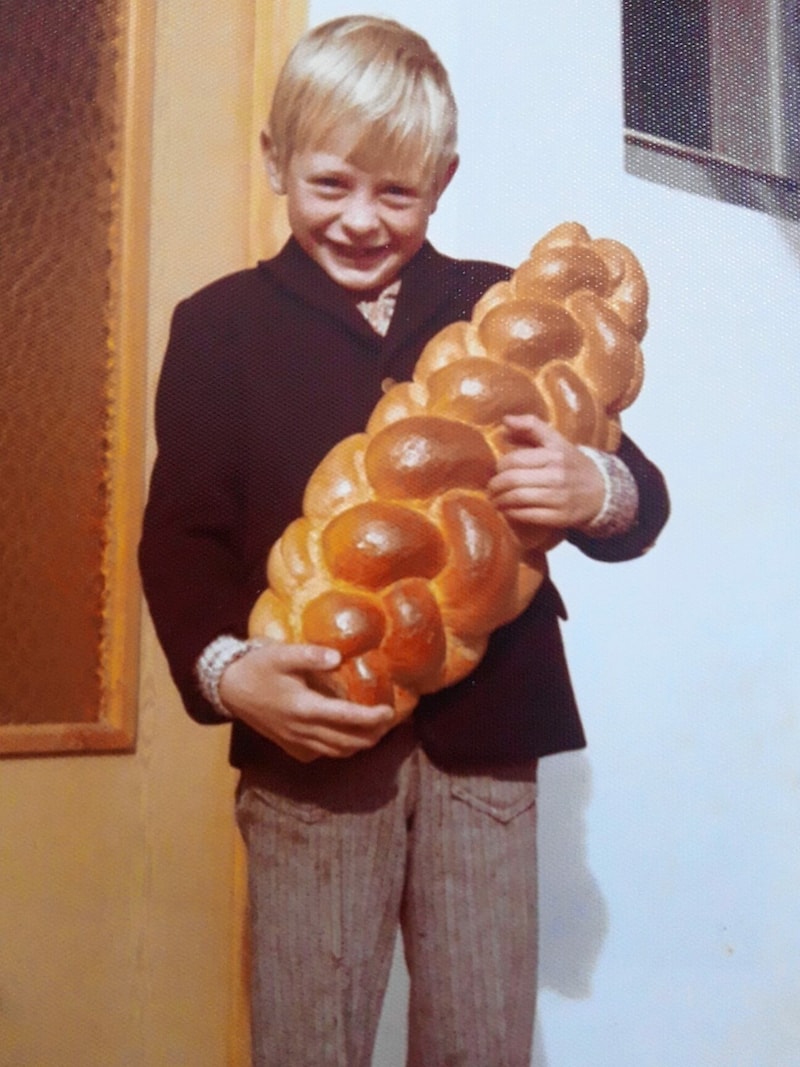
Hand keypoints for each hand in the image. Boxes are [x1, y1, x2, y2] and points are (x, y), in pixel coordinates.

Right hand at [218, 640, 395, 761]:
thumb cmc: (257, 668)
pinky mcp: (289, 746)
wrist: (229, 689)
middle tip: (390, 722)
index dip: (372, 718)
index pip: (348, 718)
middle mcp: (303, 730)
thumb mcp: (281, 654)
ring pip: (336, 752)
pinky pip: (320, 754)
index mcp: (304, 708)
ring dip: (359, 745)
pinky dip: (339, 750)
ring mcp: (295, 741)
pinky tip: (346, 737)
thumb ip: (310, 655)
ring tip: (376, 731)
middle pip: (347, 741)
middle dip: (373, 735)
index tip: (390, 711)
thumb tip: (338, 657)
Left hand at [487, 414, 604, 535]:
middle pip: (513, 479)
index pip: (515, 459)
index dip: (500, 465)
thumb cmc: (571, 464)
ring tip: (496, 500)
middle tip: (491, 488)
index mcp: (555, 453)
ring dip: (500, 500)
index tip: (498, 469)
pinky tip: (508, 510)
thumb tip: (505, 421)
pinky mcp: (559, 517)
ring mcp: (559, 497)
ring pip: (518, 498)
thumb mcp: (556, 441)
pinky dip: (512, 513)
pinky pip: (527, 515)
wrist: (601, 491)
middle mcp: (557, 474)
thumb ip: (531, 427)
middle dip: (495, 485)